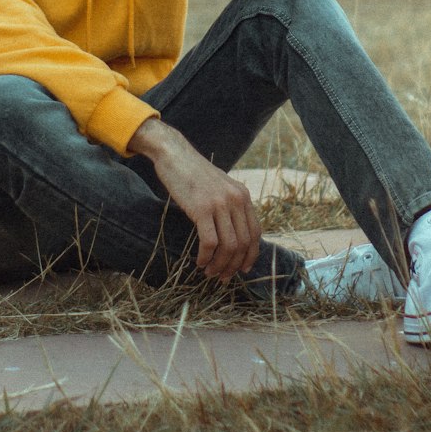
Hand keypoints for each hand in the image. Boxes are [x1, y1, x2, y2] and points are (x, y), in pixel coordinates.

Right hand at [128, 119, 261, 281]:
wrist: (175, 154)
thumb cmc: (194, 173)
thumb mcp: (220, 187)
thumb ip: (230, 205)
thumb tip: (234, 237)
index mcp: (243, 195)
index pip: (255, 233)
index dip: (250, 255)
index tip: (241, 269)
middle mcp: (236, 199)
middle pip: (243, 243)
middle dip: (233, 265)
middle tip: (222, 277)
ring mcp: (220, 203)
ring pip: (228, 246)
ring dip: (219, 265)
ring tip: (209, 272)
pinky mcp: (202, 208)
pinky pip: (210, 242)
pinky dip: (206, 257)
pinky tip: (199, 261)